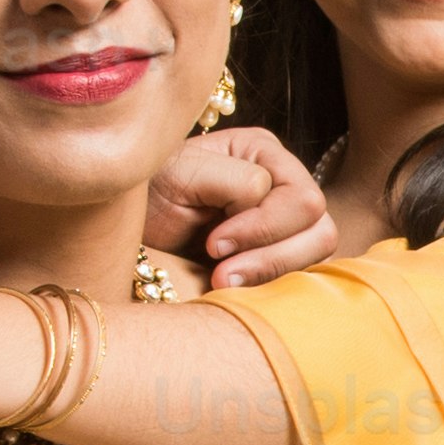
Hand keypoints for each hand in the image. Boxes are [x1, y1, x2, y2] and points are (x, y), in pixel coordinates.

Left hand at [152, 125, 333, 287]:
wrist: (123, 223)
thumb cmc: (148, 189)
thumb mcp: (182, 173)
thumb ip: (232, 178)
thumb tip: (263, 197)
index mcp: (265, 154)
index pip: (302, 200)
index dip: (262, 227)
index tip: (212, 243)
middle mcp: (283, 185)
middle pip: (320, 230)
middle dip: (269, 257)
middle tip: (220, 273)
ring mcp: (283, 224)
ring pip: (314, 258)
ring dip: (268, 275)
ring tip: (220, 282)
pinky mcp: (273, 257)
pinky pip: (295, 279)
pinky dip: (265, 288)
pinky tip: (231, 290)